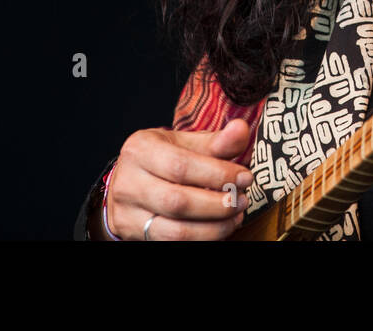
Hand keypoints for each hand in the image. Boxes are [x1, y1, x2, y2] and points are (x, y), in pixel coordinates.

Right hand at [105, 119, 253, 240]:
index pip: (181, 165)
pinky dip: (202, 238)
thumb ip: (215, 140)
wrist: (128, 182)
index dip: (218, 174)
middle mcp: (128, 181)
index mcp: (140, 149)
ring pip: (174, 231)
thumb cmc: (163, 158)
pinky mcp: (133, 235)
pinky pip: (171, 243)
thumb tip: (241, 129)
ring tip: (236, 216)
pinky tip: (220, 228)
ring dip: (213, 228)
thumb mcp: (184, 142)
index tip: (245, 177)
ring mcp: (127, 212)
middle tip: (241, 200)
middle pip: (177, 201)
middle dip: (217, 205)